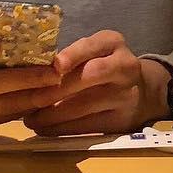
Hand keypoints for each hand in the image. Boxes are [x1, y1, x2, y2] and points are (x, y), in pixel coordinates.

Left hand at [22, 31, 170, 135]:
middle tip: (30, 99)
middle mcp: (124, 66)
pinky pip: (89, 126)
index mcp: (112, 43)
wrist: (143, 90)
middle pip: (91, 75)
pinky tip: (45, 129)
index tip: (54, 67)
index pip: (92, 45)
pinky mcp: (122, 120)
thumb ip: (70, 56)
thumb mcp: (93, 52)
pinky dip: (63, 128)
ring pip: (86, 105)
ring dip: (54, 114)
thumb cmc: (103, 65)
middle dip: (57, 89)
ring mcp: (125, 95)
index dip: (73, 55)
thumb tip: (29, 71)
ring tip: (31, 119)